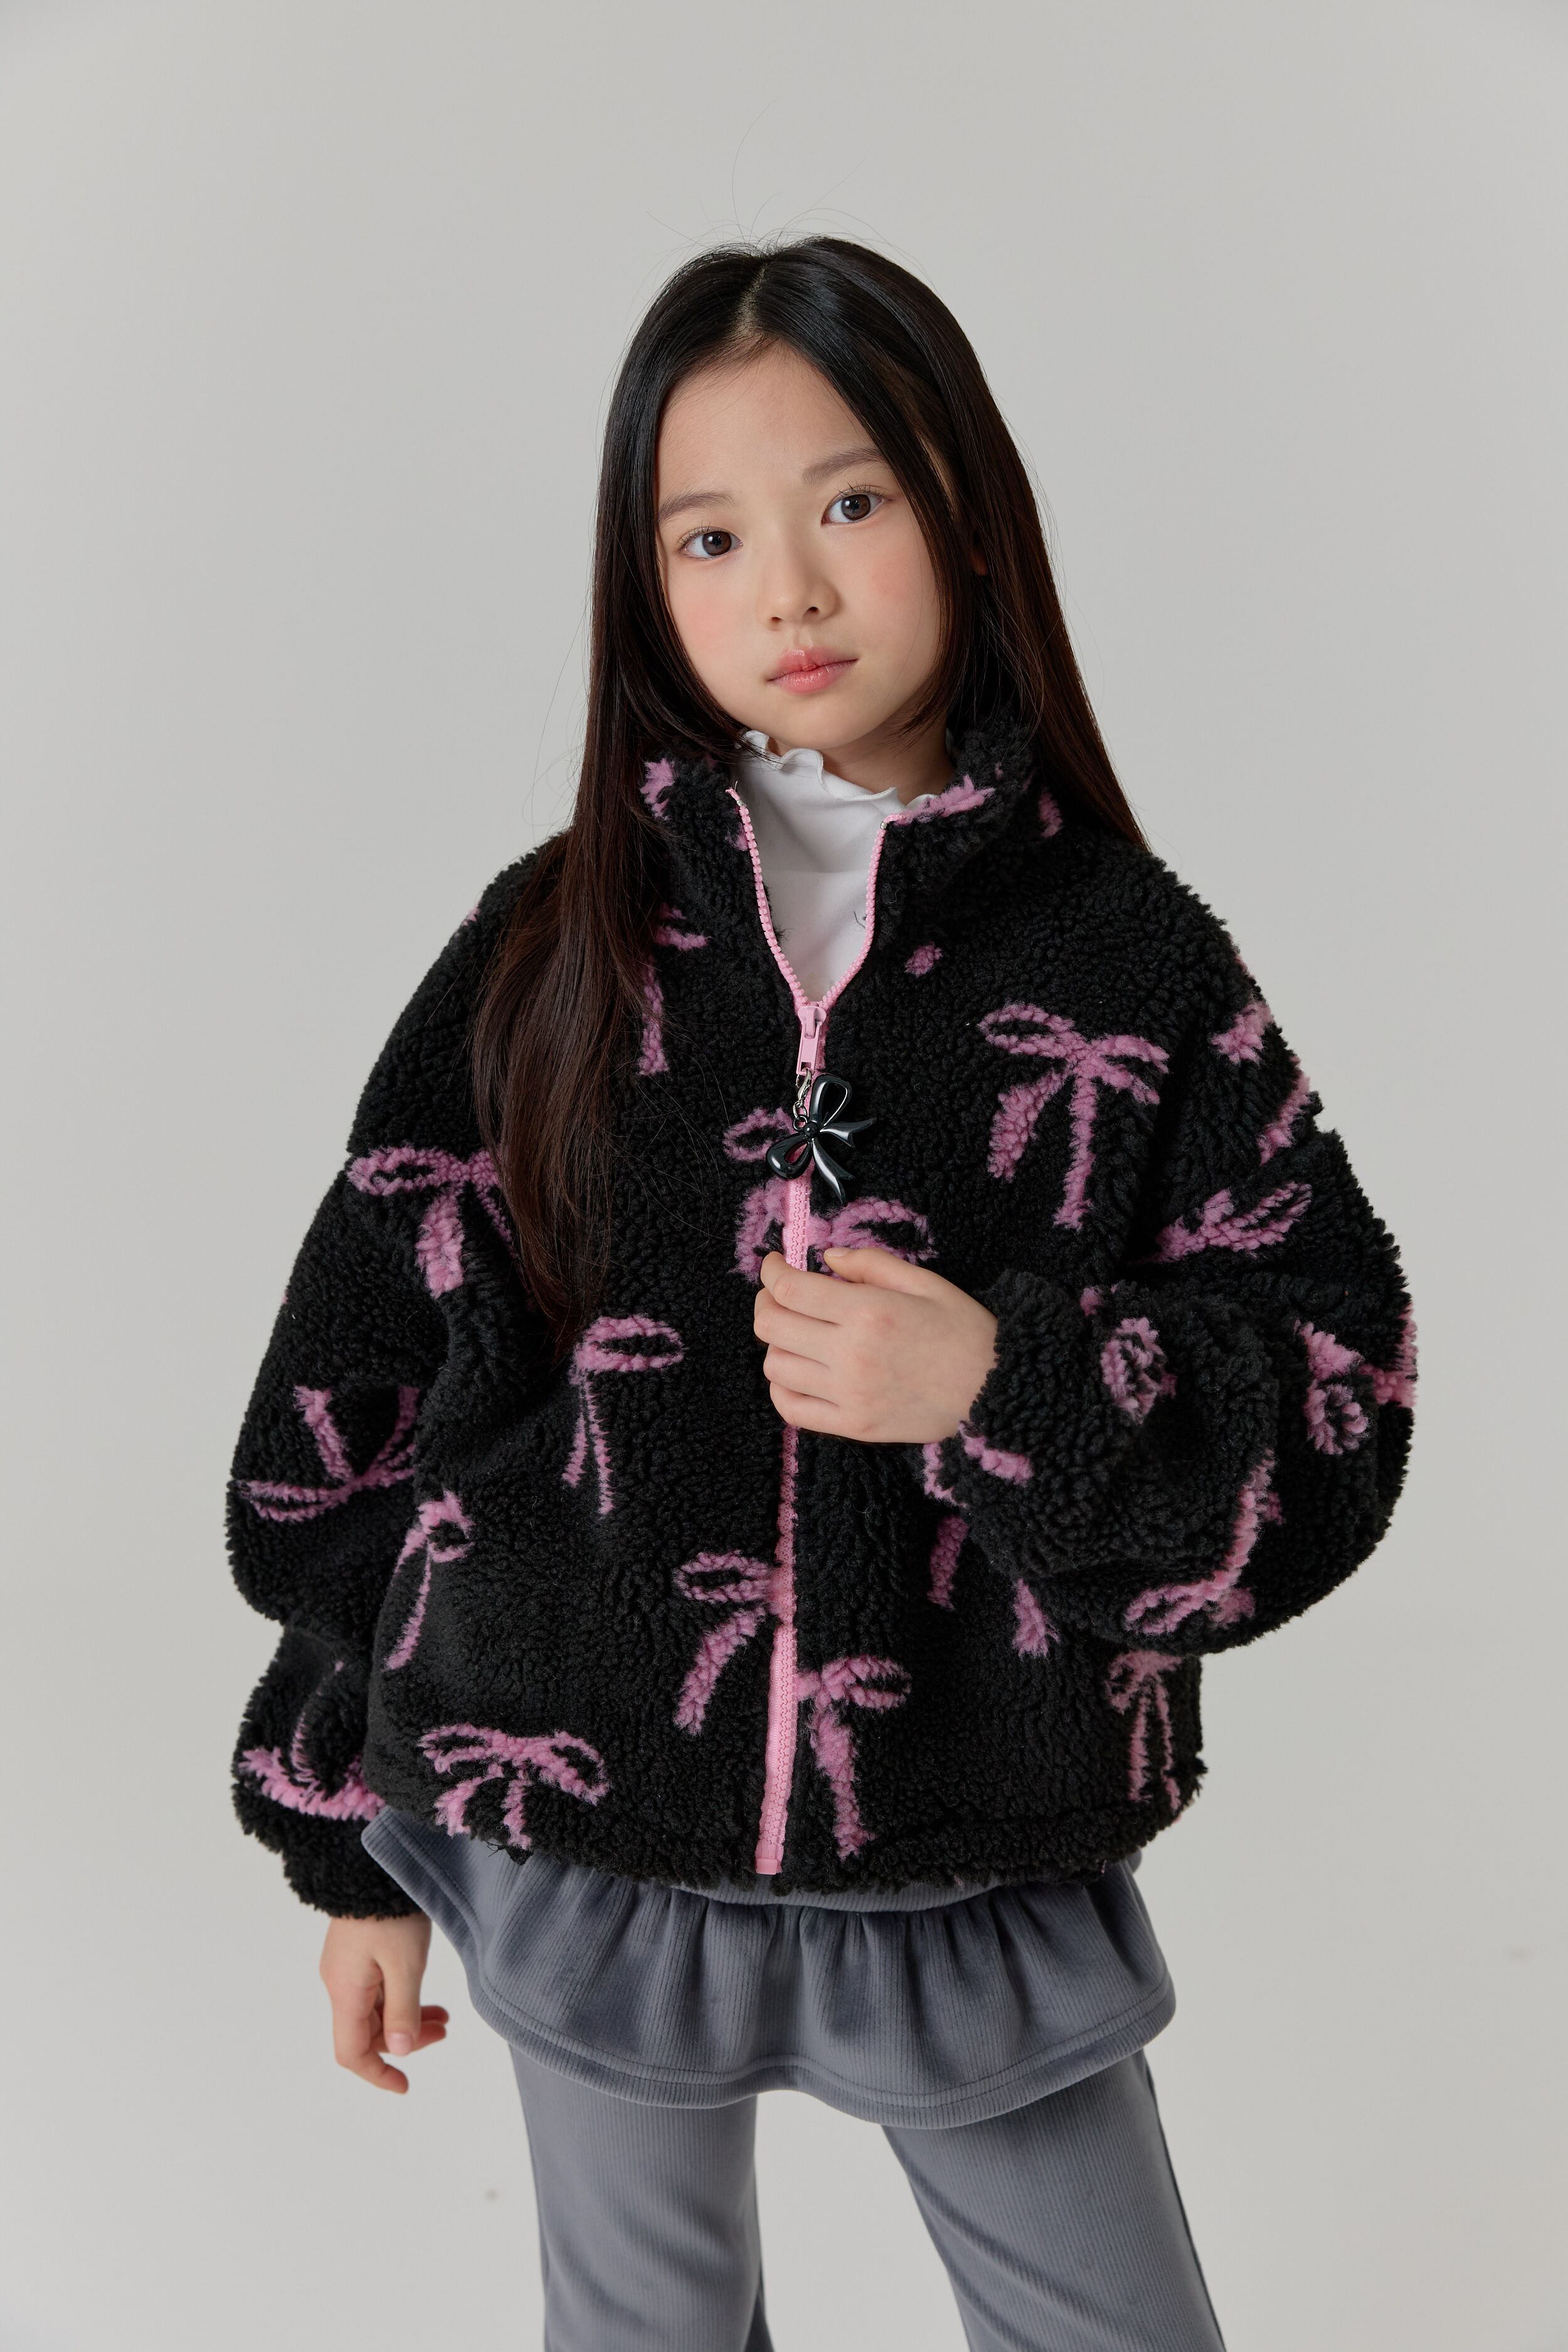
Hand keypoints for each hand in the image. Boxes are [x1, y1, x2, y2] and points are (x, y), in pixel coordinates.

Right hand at [319, 1911, 448, 2093]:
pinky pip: (377, 1989)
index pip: (351, 2052)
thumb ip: (403, 2010)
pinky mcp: (357, 1952)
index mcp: (345, 1991)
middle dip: (404, 2040)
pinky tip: (426, 1996)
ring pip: (375, 2011)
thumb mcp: (404, 1964)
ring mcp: (347, 1967)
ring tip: (444, 2018)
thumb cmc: (389, 1913)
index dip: (377, 2073)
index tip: (405, 2085)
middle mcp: (339, 1983)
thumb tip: (401, 2051)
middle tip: (443, 2032)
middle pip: (366, 2032)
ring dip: (407, 2019)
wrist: (371, 1865)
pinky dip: (401, 1998)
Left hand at [753, 1246, 997, 1443]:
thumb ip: (872, 1264)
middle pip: (773, 1326)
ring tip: (795, 1332)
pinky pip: (792, 1408)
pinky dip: (782, 1387)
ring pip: (775, 1367)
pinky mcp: (854, 1425)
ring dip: (776, 1343)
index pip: (790, 1290)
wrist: (995, 1392)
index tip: (774, 1264)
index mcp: (868, 1312)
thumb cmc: (965, 1331)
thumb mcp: (925, 1283)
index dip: (771, 1272)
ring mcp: (849, 1395)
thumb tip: (827, 1259)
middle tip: (779, 1293)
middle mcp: (850, 1355)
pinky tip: (798, 1371)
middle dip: (766, 1302)